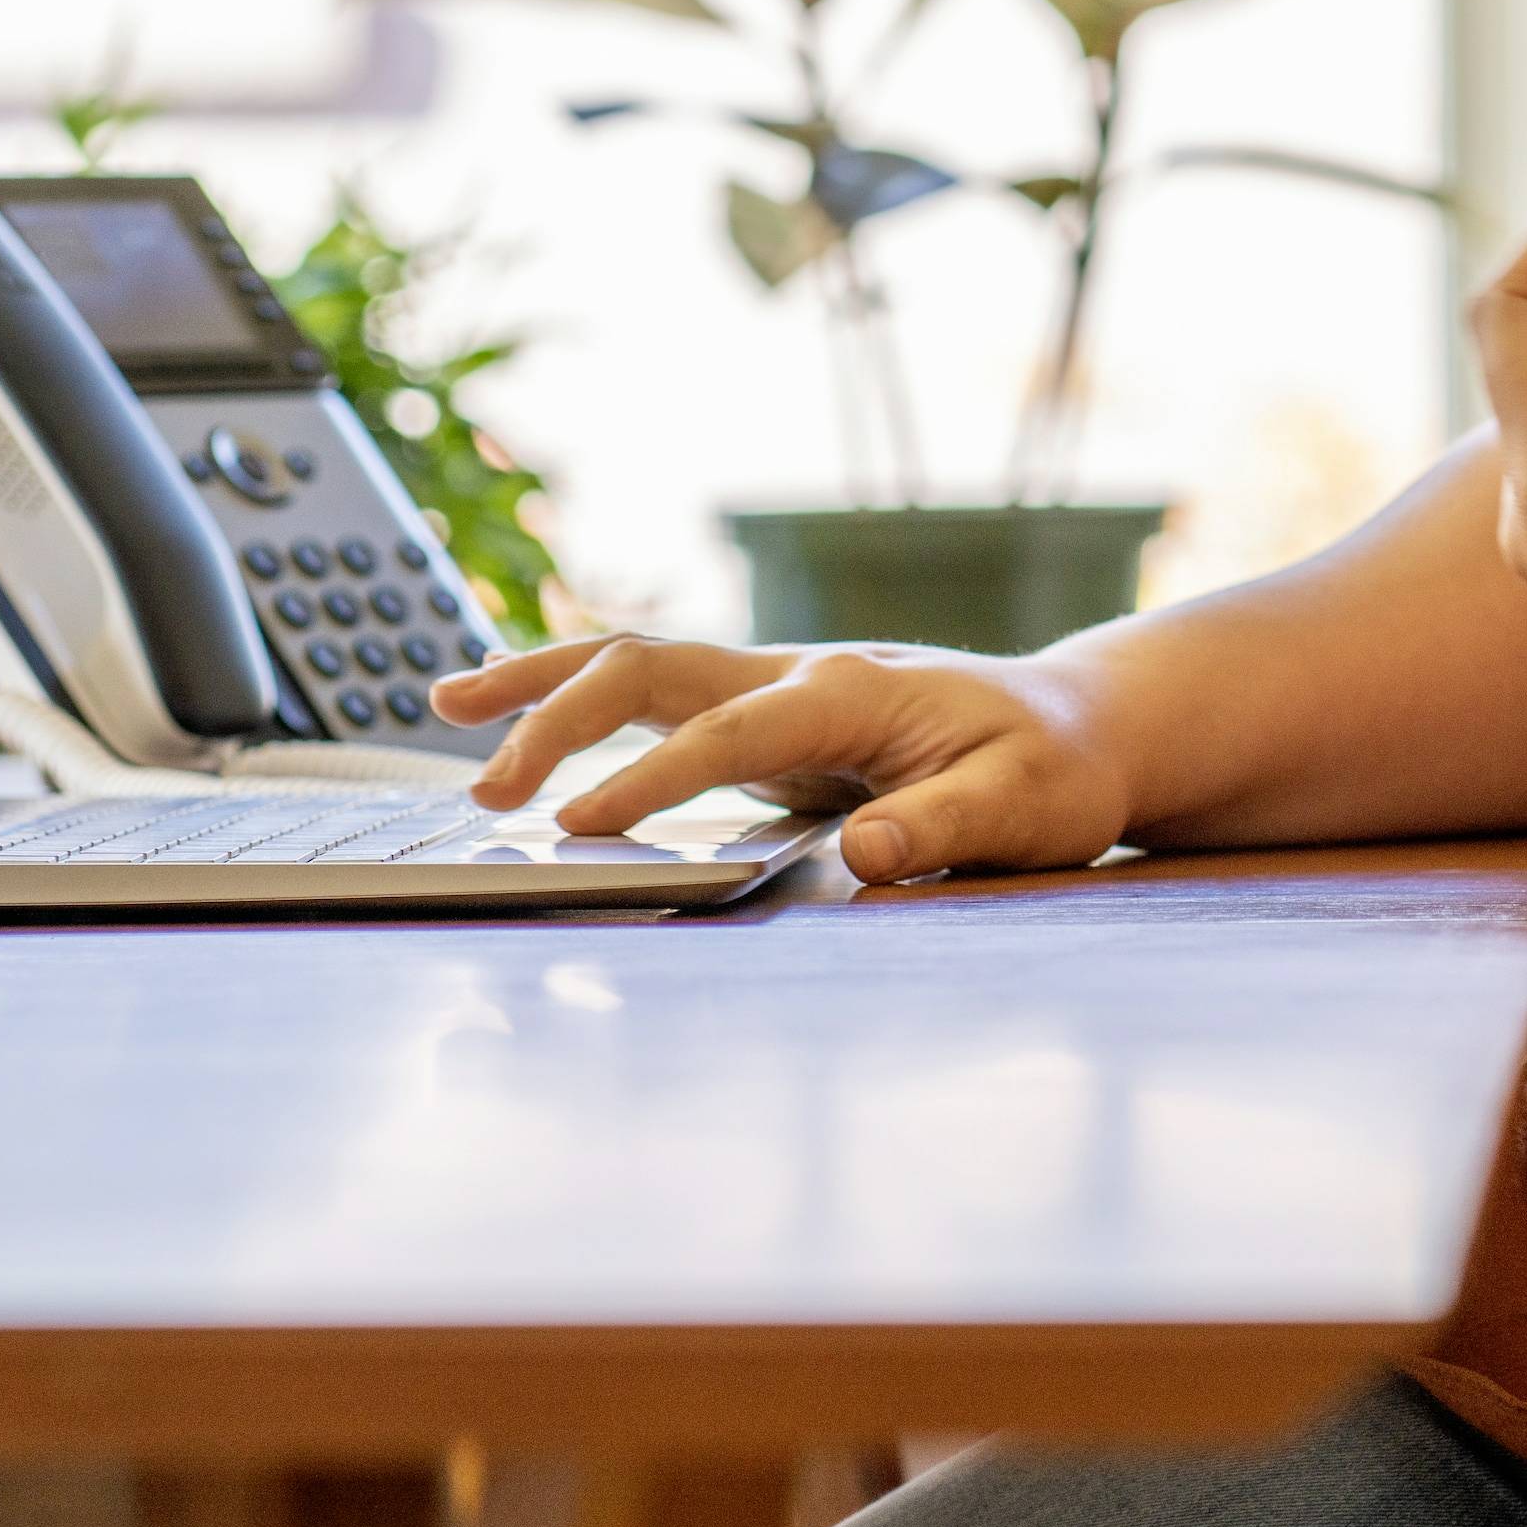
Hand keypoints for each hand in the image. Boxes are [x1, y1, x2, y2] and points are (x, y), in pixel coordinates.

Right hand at [429, 634, 1137, 883]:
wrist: (1080, 725)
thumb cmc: (1055, 768)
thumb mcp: (1027, 807)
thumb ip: (944, 829)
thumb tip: (865, 861)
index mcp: (848, 691)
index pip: (723, 732)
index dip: (646, 779)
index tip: (572, 829)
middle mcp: (796, 674)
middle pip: (648, 668)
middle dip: (555, 715)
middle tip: (483, 788)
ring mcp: (774, 690)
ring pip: (637, 665)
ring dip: (543, 683)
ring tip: (445, 705)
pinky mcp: (765, 720)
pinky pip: (655, 698)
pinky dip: (581, 703)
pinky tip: (525, 726)